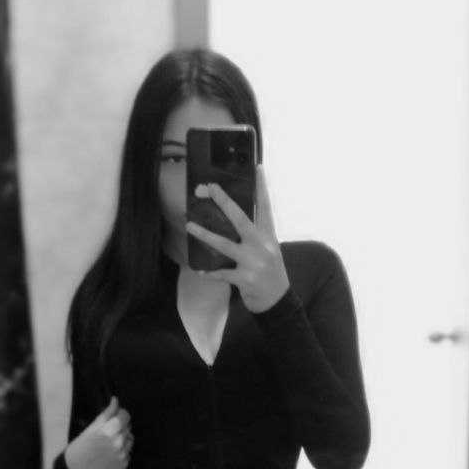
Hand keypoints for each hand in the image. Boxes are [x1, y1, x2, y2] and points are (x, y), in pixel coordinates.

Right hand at [64, 396, 132, 468]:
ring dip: (122, 438)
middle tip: (107, 432)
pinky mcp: (124, 464)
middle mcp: (117, 442)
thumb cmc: (80, 449)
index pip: (125, 415)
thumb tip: (115, 400)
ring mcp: (122, 454)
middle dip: (120, 426)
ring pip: (129, 438)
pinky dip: (121, 450)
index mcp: (107, 431)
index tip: (115, 415)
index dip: (120, 413)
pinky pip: (128, 451)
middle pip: (127, 426)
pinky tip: (109, 454)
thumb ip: (106, 414)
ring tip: (108, 444)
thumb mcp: (90, 429)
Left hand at [185, 166, 289, 313]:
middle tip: (209, 188)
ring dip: (204, 234)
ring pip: (225, 244)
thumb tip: (231, 218)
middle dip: (224, 202)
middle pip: (241, 219)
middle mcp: (263, 245)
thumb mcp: (269, 250)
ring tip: (189, 225)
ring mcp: (254, 262)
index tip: (258, 167)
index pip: (265, 207)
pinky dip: (209, 272)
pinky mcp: (246, 279)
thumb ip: (255, 235)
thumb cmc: (270, 272)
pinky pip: (222, 273)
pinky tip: (199, 270)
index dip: (262, 187)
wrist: (278, 301)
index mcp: (269, 236)